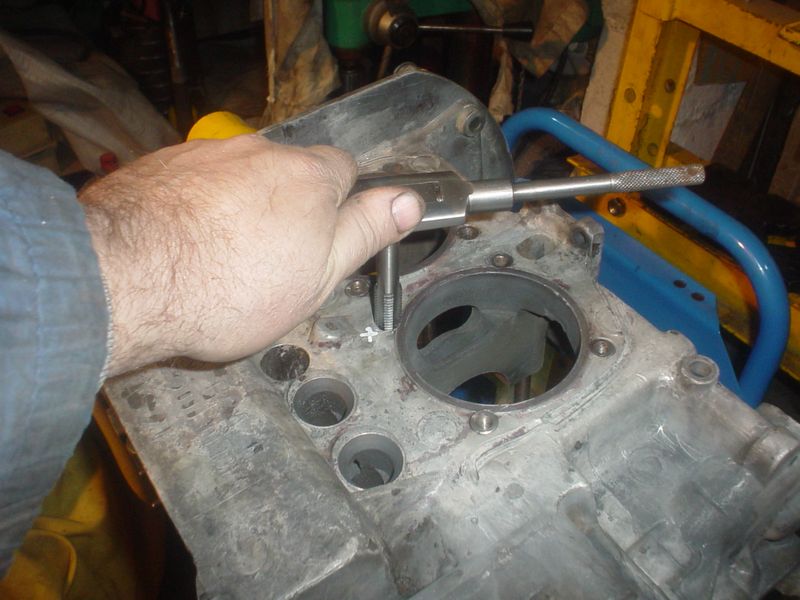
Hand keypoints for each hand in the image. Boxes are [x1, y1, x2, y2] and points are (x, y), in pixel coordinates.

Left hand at [80, 135, 422, 376]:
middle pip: (289, 172)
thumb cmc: (231, 289)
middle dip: (287, 206)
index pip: (344, 170)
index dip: (337, 206)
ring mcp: (207, 153)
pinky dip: (199, 206)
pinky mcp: (163, 163)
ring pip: (240, 177)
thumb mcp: (320, 274)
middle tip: (270, 260)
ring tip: (220, 259)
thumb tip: (410, 200)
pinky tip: (185, 244)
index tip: (321, 240)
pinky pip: (197, 182)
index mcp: (309, 177)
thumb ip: (366, 230)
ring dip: (240, 206)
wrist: (126, 280)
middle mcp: (260, 151)